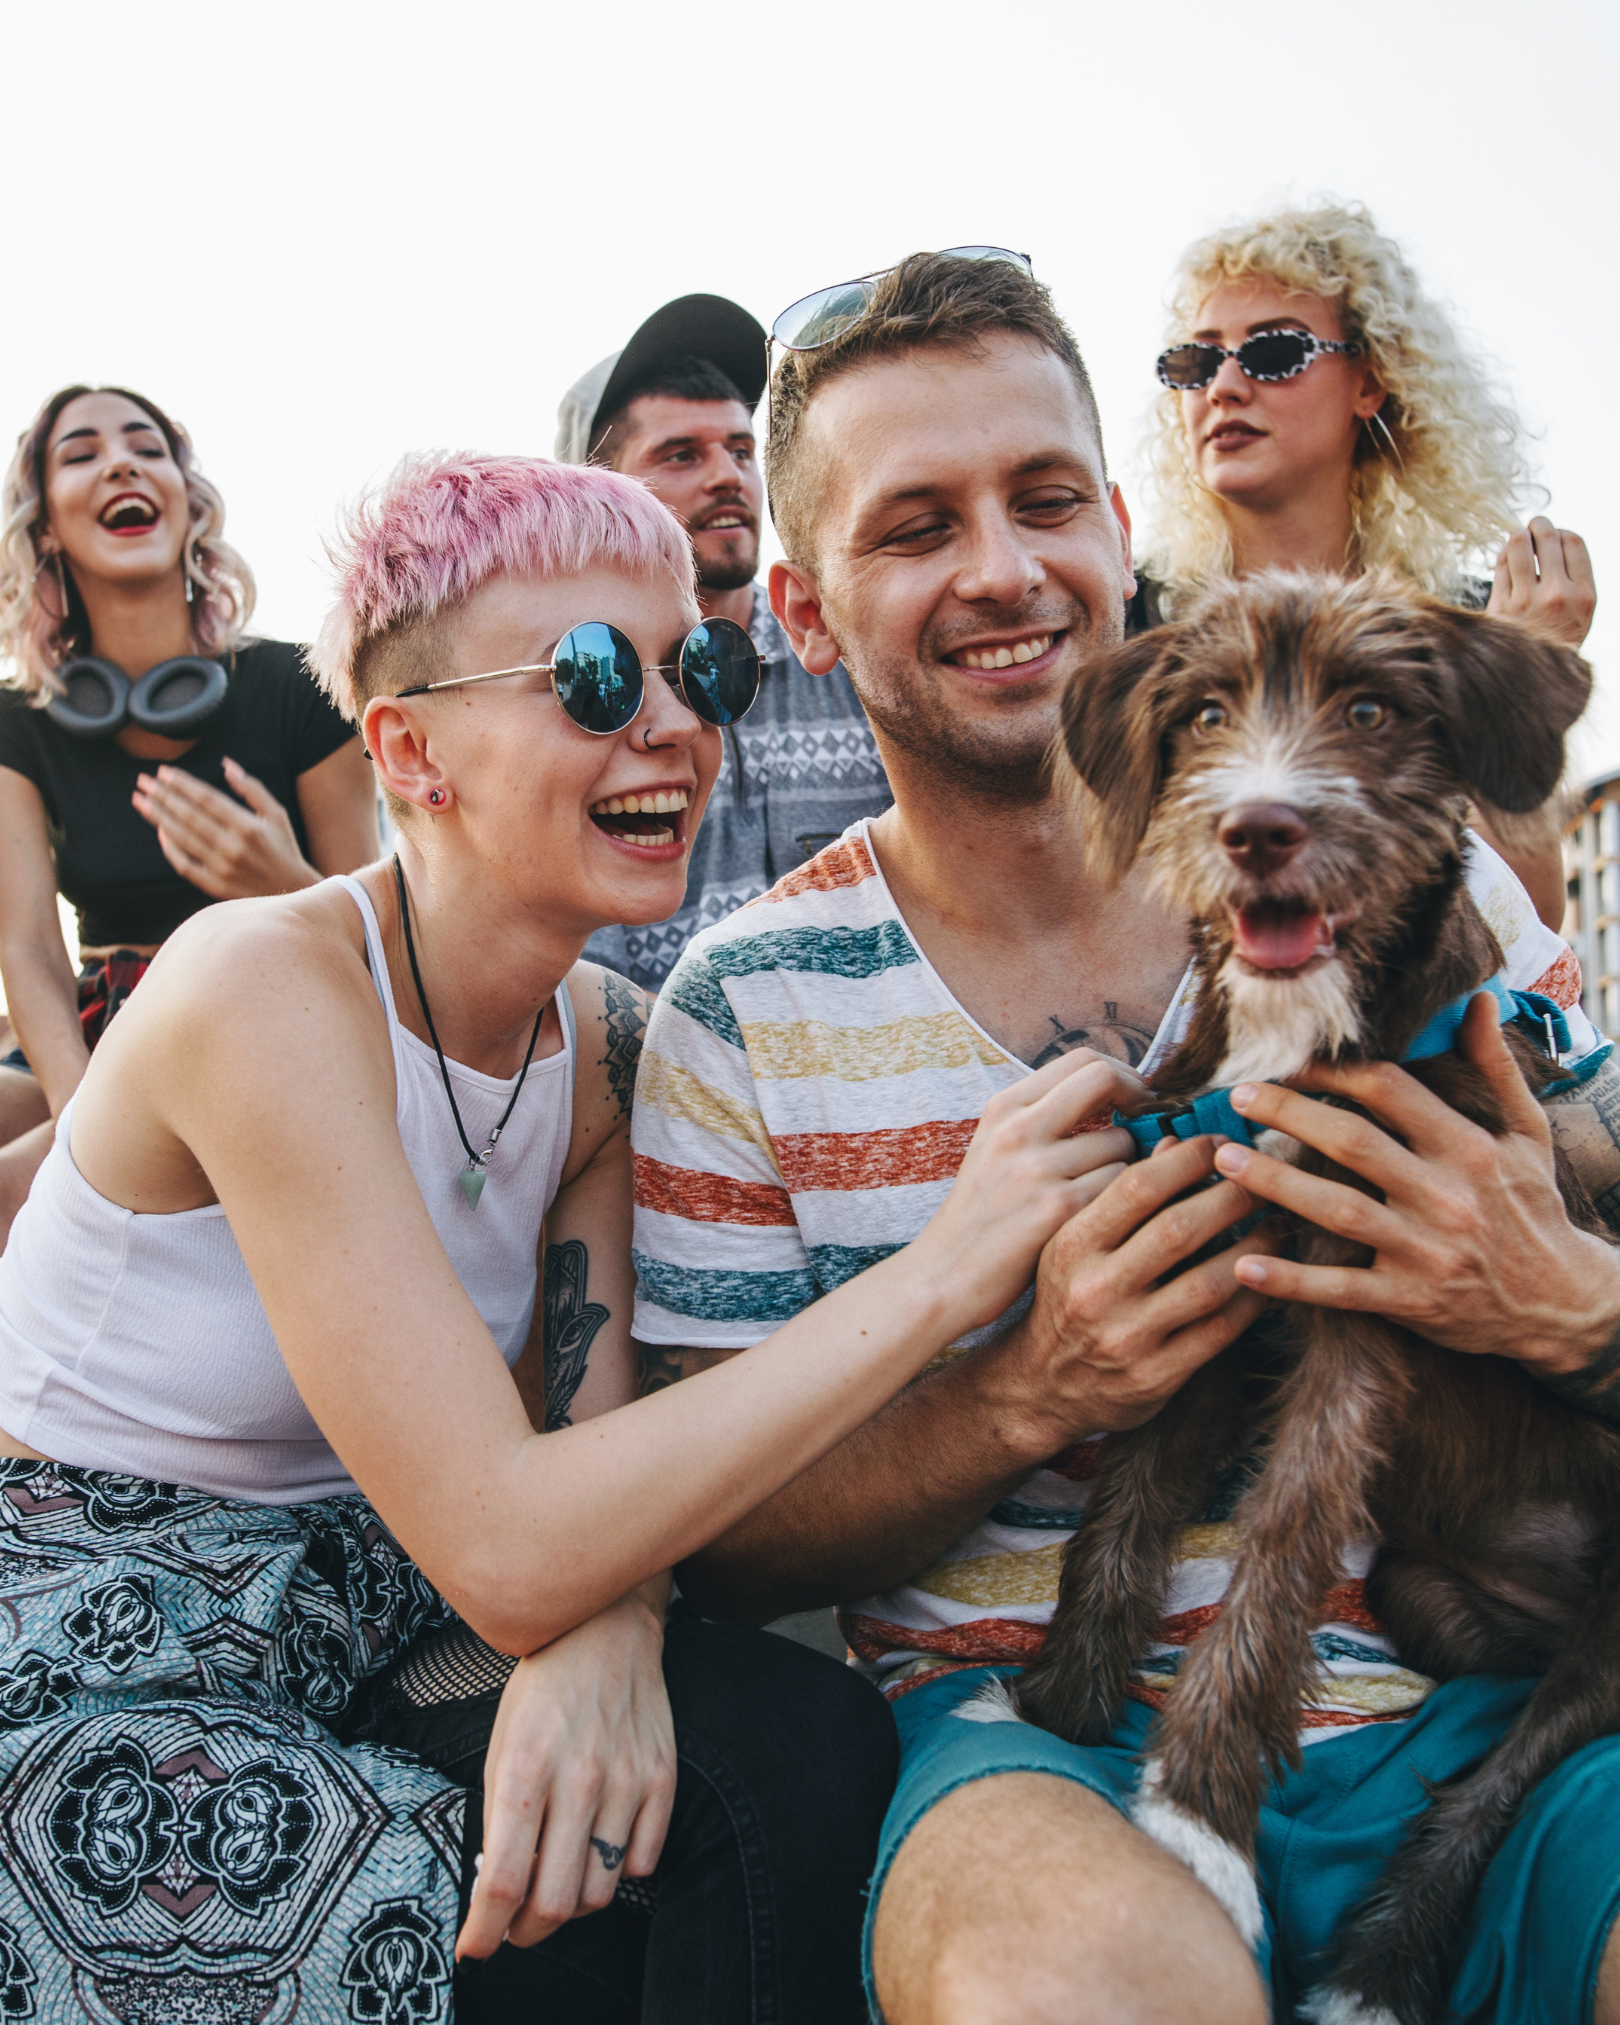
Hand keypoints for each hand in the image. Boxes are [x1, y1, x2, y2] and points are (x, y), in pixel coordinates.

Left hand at [132, 757, 318, 898]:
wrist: (291, 892)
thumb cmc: (284, 848)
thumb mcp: (276, 814)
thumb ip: (251, 788)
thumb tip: (226, 764)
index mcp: (248, 826)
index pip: (206, 798)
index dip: (182, 783)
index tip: (163, 771)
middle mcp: (232, 846)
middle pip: (189, 815)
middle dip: (163, 796)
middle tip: (143, 781)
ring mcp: (221, 868)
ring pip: (181, 837)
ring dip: (158, 817)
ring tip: (140, 801)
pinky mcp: (214, 885)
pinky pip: (184, 865)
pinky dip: (170, 848)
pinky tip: (160, 831)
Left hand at [456, 1589, 675, 1959]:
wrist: (604, 1628)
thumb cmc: (541, 1688)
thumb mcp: (500, 1746)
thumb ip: (499, 1819)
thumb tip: (497, 1891)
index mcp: (525, 1769)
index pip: (504, 1881)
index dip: (486, 1930)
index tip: (476, 1947)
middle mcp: (578, 1778)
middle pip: (555, 1902)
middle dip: (527, 1932)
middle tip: (515, 1928)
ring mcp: (626, 1779)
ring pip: (601, 1890)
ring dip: (572, 1904)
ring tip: (556, 1885)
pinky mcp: (662, 1776)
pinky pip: (644, 1861)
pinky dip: (619, 1871)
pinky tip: (599, 1847)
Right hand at [914, 1050, 1144, 1333]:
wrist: (944, 1276)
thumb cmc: (981, 1215)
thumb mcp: (996, 1149)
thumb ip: (1043, 1117)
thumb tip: (1112, 1091)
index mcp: (1004, 1109)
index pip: (1082, 1059)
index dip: (1122, 1073)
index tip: (1134, 1097)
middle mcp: (1017, 1129)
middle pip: (1103, 1078)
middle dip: (1138, 1097)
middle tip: (1148, 1123)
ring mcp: (1035, 1168)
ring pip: (1121, 1141)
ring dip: (1128, 1165)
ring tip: (1107, 1192)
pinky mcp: (1056, 1209)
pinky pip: (1120, 1185)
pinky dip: (1122, 1201)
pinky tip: (1101, 1220)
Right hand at [990, 1132, 1282, 1450]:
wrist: (1040, 1388)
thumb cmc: (1065, 1300)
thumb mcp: (1074, 1244)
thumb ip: (1122, 1198)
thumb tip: (1175, 1143)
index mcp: (1071, 1246)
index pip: (1137, 1187)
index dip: (1188, 1158)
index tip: (1220, 1145)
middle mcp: (1096, 1290)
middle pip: (1179, 1230)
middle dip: (1233, 1197)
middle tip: (1265, 1181)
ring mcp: (1126, 1337)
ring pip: (1209, 1284)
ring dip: (1254, 1250)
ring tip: (1277, 1226)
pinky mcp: (1155, 1377)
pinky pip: (1219, 1332)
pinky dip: (1252, 1300)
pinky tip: (1268, 1278)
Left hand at [1213, 994, 1619, 1374]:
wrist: (1563, 1305)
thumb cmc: (1534, 1210)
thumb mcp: (1528, 1134)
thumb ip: (1496, 1068)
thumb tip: (1477, 1003)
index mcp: (1468, 1148)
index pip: (1390, 1092)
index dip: (1333, 1071)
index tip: (1289, 1059)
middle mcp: (1446, 1196)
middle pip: (1353, 1144)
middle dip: (1290, 1114)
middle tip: (1239, 1095)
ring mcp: (1426, 1251)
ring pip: (1337, 1212)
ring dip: (1275, 1185)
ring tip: (1225, 1160)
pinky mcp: (1412, 1302)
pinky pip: (1341, 1290)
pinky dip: (1291, 1280)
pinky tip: (1244, 1264)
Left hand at [1488, 517, 1595, 647]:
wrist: (1534, 679)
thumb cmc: (1557, 640)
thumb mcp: (1581, 613)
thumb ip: (1573, 579)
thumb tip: (1553, 538)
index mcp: (1584, 595)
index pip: (1574, 542)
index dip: (1562, 531)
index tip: (1555, 535)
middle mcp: (1558, 596)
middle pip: (1547, 538)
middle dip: (1539, 525)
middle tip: (1534, 525)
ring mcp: (1527, 601)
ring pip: (1519, 545)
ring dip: (1518, 535)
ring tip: (1519, 539)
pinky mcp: (1501, 607)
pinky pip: (1500, 565)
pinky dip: (1503, 553)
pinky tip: (1506, 556)